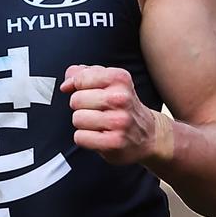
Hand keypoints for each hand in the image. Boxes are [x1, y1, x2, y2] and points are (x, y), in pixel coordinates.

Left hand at [60, 65, 174, 164]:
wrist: (148, 135)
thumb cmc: (124, 107)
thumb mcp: (111, 83)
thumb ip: (86, 74)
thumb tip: (67, 80)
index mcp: (120, 79)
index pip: (81, 78)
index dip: (76, 86)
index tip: (83, 91)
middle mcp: (121, 98)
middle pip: (76, 99)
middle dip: (80, 106)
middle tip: (95, 110)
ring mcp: (119, 121)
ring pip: (77, 119)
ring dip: (83, 123)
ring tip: (98, 123)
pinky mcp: (114, 142)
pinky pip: (80, 137)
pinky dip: (85, 138)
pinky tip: (98, 135)